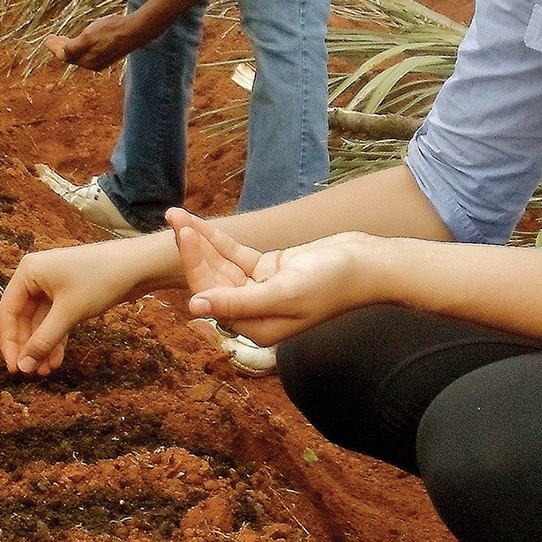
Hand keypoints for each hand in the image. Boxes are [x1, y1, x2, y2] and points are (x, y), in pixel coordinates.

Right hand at [0, 238, 162, 375]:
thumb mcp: (68, 313)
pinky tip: (56, 360)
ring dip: (42, 346)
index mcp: (28, 271)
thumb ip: (43, 340)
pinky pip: (55, 319)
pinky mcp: (69, 294)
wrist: (138, 266)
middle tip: (30, 373)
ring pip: (40, 322)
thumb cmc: (101, 280)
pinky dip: (56, 338)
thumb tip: (23, 366)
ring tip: (45, 371)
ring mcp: (53, 285)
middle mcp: (37, 276)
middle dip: (28, 346)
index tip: (14, 368)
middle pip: (22, 318)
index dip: (9, 342)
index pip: (7, 312)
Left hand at [45, 11, 146, 72]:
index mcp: (87, 61)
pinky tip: (81, 42)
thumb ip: (74, 47)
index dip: (54, 47)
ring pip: (80, 55)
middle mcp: (93, 64)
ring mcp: (102, 60)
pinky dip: (81, 47)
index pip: (65, 55)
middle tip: (51, 39)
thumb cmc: (113, 31)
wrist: (136, 31)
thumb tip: (62, 54)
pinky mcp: (109, 54)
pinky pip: (89, 53)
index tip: (46, 39)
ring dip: (70, 47)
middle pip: (72, 56)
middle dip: (61, 47)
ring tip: (62, 40)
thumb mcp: (89, 36)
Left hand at [168, 209, 382, 344]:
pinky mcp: (270, 269)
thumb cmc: (332, 284)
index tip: (186, 235)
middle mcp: (255, 311)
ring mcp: (261, 288)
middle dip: (192, 249)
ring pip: (221, 264)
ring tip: (177, 216)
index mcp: (256, 326)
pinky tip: (199, 223)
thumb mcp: (282, 293)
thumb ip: (238, 302)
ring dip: (201, 241)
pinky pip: (237, 254)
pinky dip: (219, 239)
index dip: (195, 265)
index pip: (213, 296)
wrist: (368, 265)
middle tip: (174, 218)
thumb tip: (194, 308)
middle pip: (212, 279)